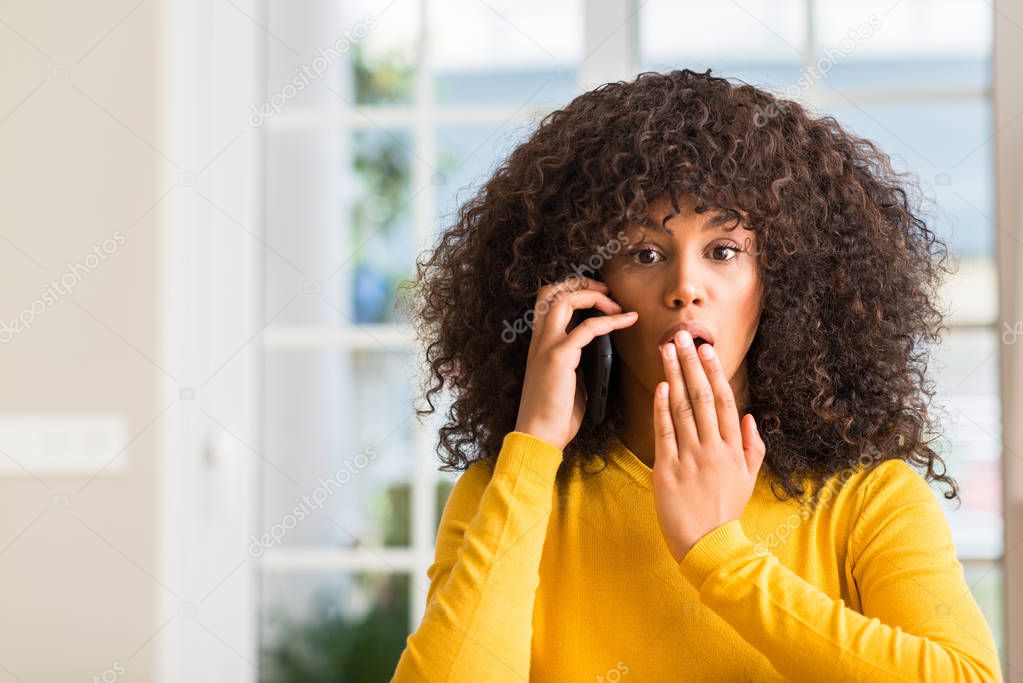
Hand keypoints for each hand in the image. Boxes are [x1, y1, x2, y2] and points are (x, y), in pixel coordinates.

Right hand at [513, 276, 637, 451]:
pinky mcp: (559, 357)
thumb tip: (598, 352)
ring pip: (564, 299)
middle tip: (605, 290)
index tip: (597, 296)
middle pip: (551, 291)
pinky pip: (588, 327)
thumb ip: (577, 362)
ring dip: (593, 295)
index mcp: (540, 344)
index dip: (571, 290)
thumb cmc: (554, 414)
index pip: (547, 302)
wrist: (539, 435)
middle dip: (580, 283)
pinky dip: (611, 319)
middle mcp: (539, 340)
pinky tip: (628, 320)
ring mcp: (547, 346)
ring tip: (615, 303)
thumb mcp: (567, 380)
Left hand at [652, 330, 766, 563]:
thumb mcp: (749, 480)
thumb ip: (753, 447)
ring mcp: (690, 458)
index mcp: (734, 449)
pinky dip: (661, 408)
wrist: (707, 545)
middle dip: (692, 364)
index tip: (706, 349)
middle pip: (702, 397)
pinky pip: (664, 432)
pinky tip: (660, 386)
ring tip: (667, 351)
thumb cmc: (726, 511)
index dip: (714, 373)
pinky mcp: (668, 470)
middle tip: (682, 337)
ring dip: (674, 376)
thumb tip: (752, 417)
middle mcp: (713, 448)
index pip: (725, 401)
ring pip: (682, 408)